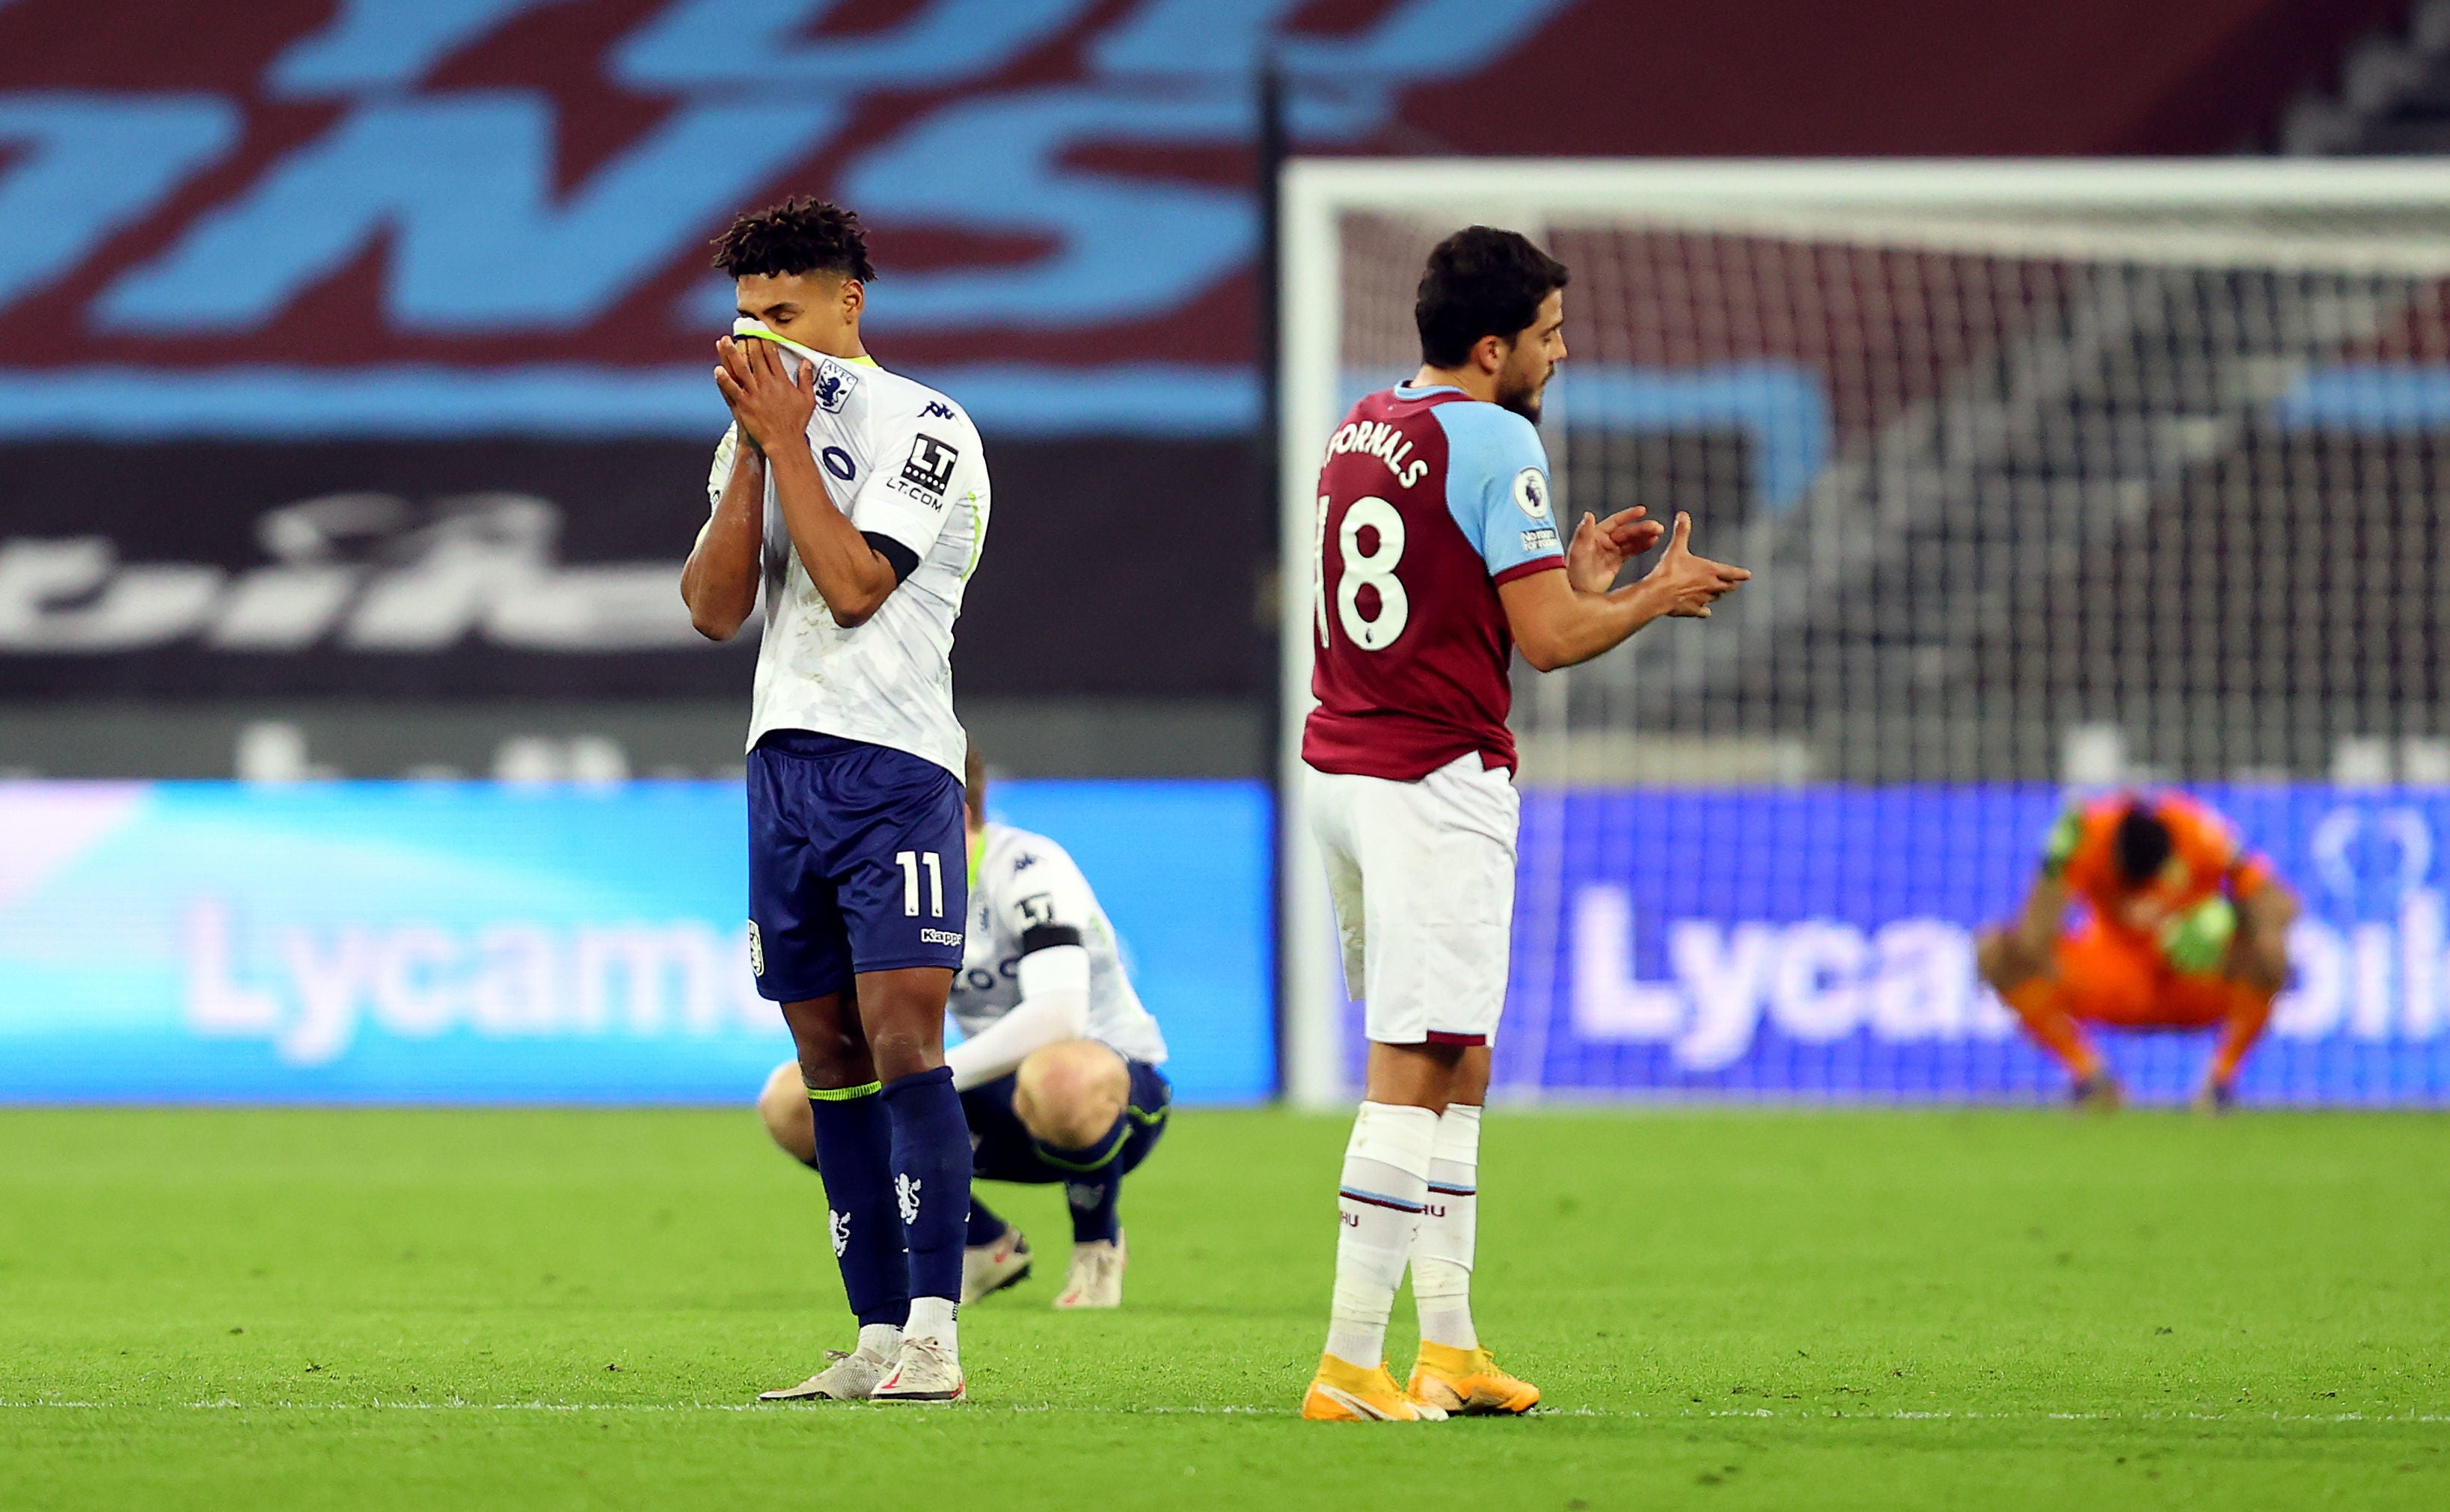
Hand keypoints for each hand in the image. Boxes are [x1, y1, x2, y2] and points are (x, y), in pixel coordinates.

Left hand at [712, 336, 814, 457]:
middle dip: (747, 341)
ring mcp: (754, 395)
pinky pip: (732, 390)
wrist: (785, 442)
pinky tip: (717, 369)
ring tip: (722, 341)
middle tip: (739, 329)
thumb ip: (806, 379)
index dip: (764, 341)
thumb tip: (807, 362)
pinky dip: (724, 380)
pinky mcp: (744, 405)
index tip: (758, 331)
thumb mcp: (808, 399)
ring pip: (741, 369)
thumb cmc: (796, 422)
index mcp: (782, 381)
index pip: (772, 356)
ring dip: (731, 354)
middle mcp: (767, 385)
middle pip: (755, 358)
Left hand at [1566, 506, 1663, 593]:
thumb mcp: (1578, 552)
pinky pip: (1631, 551)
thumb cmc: (1573, 573)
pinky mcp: (1615, 562)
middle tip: (1657, 527)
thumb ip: (1584, 533)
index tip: (1643, 511)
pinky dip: (1642, 546)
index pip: (1615, 522)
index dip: (1629, 516)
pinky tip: (1652, 542)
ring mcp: (1610, 551)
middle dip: (1642, 528)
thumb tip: (1588, 515)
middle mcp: (1603, 541)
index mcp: (1595, 535)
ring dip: (1644, 536)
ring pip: (1631, 540)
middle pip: (1626, 531)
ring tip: (1658, 533)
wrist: (1576, 593)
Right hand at [1639, 511, 1750, 617]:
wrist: (1659, 594)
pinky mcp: (1693, 610)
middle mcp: (1711, 586)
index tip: (1748, 575)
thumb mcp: (1676, 548)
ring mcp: (1703, 600)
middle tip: (1735, 584)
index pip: (1732, 573)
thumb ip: (1682, 531)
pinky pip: (1703, 611)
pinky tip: (1705, 611)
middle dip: (1732, 585)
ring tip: (1718, 594)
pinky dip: (1704, 610)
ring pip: (1716, 598)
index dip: (1740, 574)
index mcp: (1711, 571)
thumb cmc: (1669, 570)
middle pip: (1728, 588)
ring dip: (1717, 595)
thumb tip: (1683, 514)